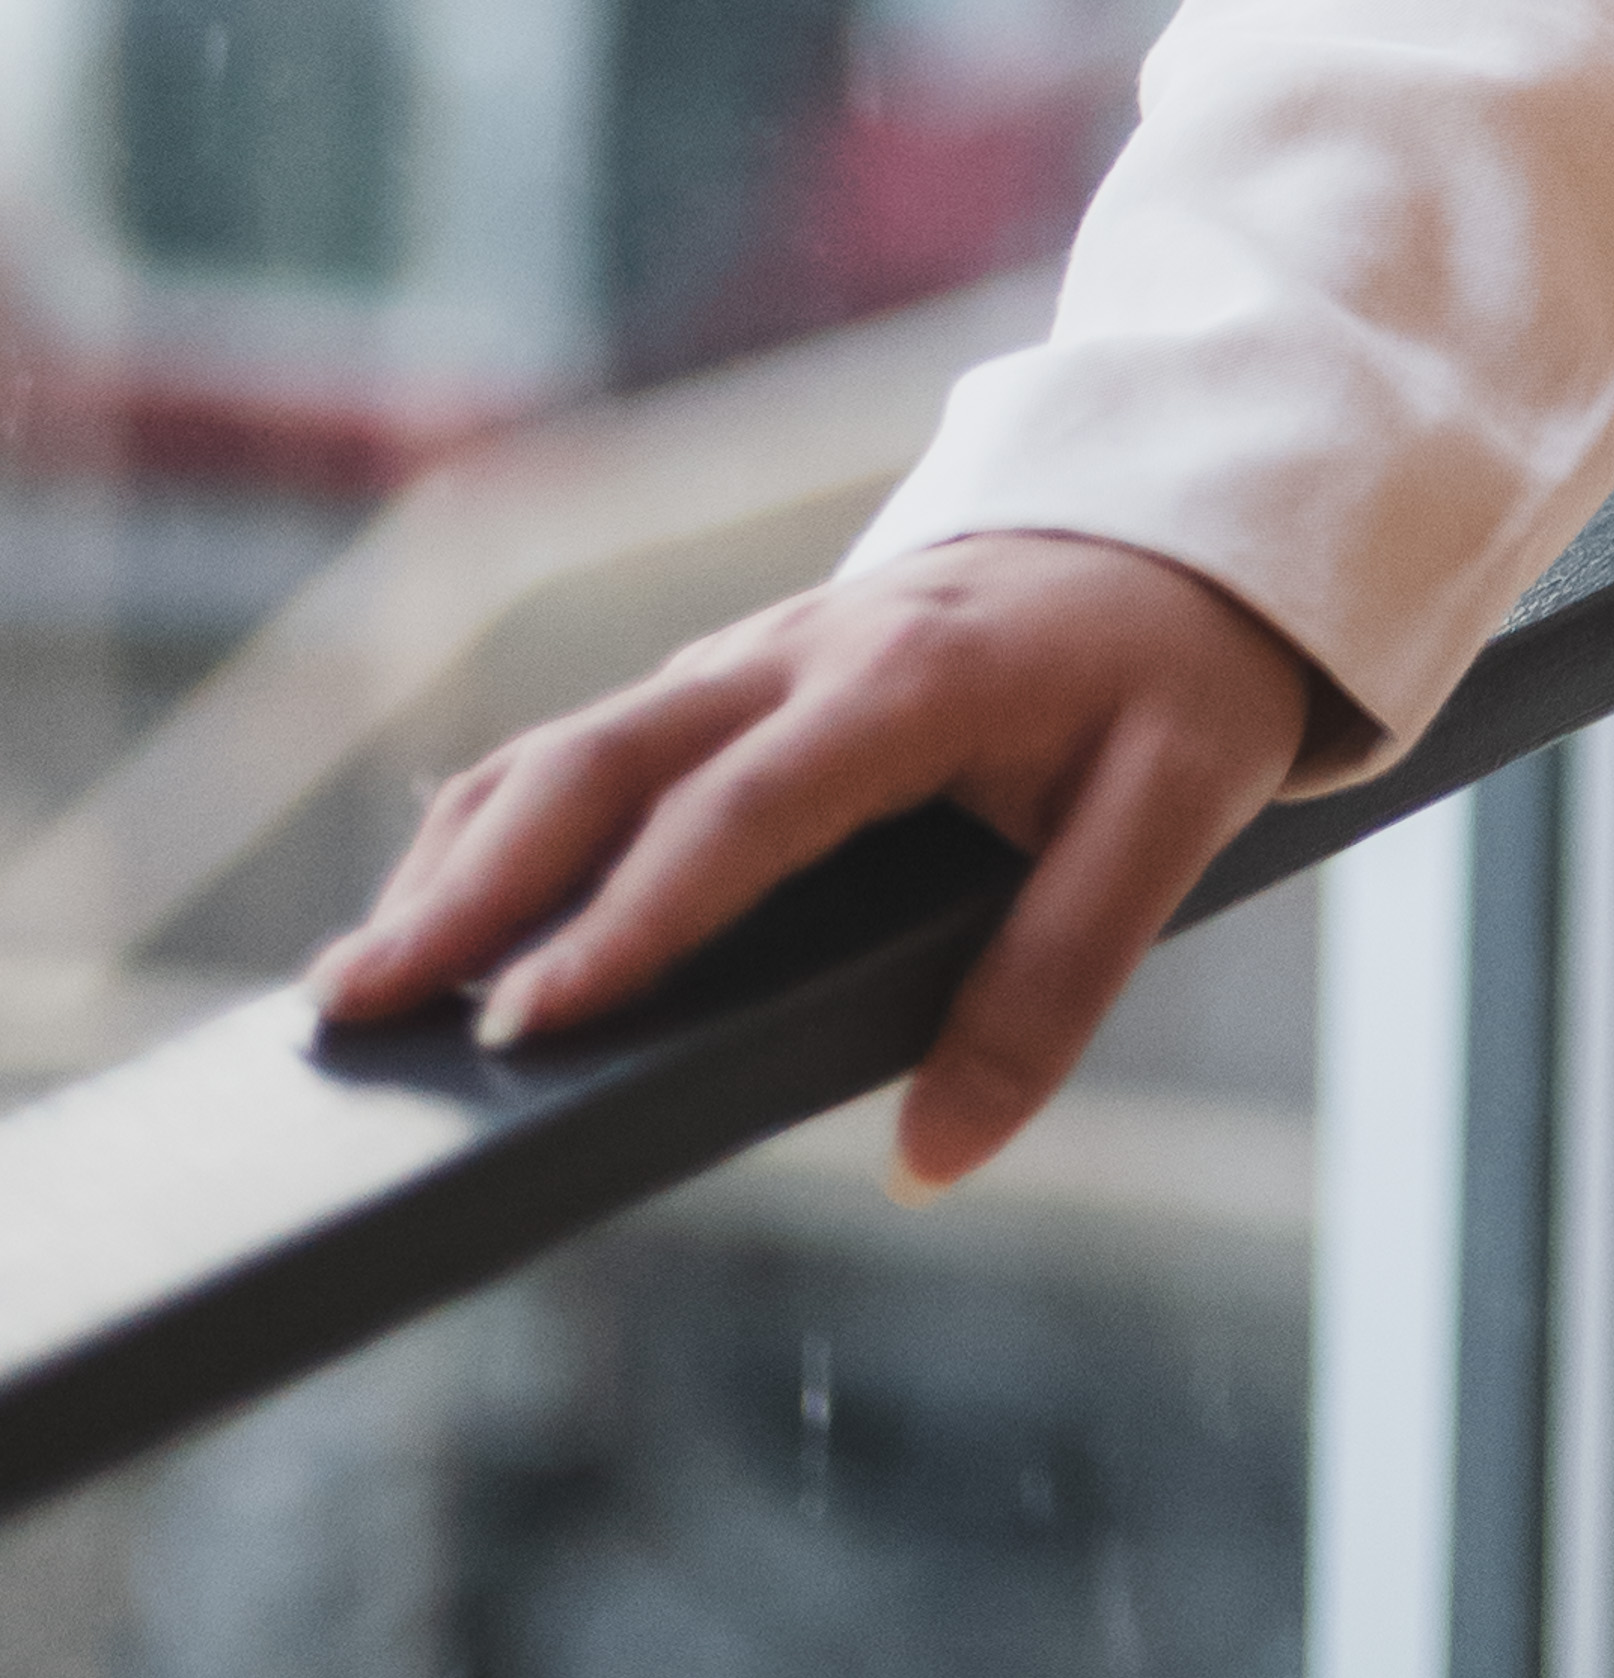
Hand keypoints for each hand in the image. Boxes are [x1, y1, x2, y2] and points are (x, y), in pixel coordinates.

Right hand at [313, 534, 1329, 1194]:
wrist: (1189, 522)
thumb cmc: (1180, 676)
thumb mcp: (1179, 814)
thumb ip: (1062, 979)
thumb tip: (935, 1155)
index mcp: (910, 678)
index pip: (742, 810)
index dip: (632, 918)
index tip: (528, 1023)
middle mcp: (807, 649)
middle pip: (605, 759)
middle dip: (474, 883)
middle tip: (364, 1008)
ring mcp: (759, 652)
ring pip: (578, 743)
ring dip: (463, 853)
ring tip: (360, 984)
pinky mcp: (740, 675)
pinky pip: (603, 742)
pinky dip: (505, 821)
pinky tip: (442, 907)